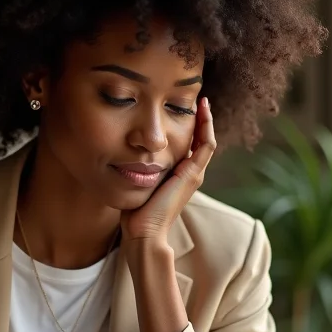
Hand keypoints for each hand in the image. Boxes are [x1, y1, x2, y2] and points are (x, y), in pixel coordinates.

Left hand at [120, 97, 215, 243]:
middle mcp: (190, 173)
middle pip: (200, 141)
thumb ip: (139, 170)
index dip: (188, 128)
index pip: (188, 146)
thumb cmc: (137, 212)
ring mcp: (194, 173)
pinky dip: (206, 127)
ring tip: (202, 101)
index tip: (182, 109)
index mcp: (179, 176)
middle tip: (197, 100)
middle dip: (199, 120)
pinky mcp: (193, 174)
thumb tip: (125, 156)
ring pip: (206, 140)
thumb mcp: (139, 183)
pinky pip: (206, 145)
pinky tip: (202, 111)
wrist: (144, 231)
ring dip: (206, 120)